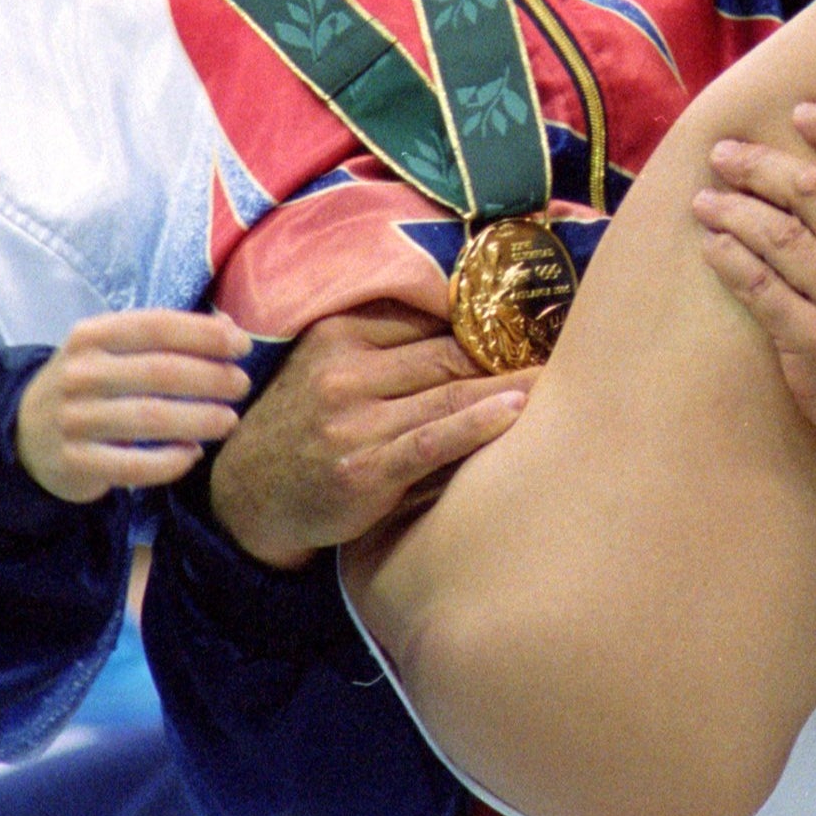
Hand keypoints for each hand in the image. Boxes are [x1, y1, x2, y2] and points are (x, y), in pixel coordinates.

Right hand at [16, 310, 252, 504]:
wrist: (25, 433)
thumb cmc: (92, 383)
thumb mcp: (116, 349)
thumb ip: (169, 336)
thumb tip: (232, 328)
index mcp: (92, 335)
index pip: (157, 326)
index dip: (206, 335)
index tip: (242, 347)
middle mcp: (79, 374)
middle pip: (160, 372)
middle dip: (211, 378)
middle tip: (241, 386)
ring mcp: (73, 419)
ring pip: (150, 419)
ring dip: (199, 419)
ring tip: (229, 421)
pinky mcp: (74, 462)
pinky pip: (133, 465)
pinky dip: (170, 461)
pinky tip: (193, 454)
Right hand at [209, 300, 529, 569]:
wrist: (250, 497)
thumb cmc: (307, 425)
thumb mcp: (330, 367)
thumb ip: (386, 343)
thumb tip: (472, 322)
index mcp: (340, 335)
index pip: (429, 318)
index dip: (487, 321)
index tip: (534, 319)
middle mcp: (345, 373)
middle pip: (449, 353)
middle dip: (509, 351)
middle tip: (566, 345)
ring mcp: (354, 423)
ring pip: (450, 393)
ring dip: (512, 383)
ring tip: (561, 375)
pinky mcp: (366, 469)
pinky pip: (434, 440)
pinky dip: (479, 423)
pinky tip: (518, 411)